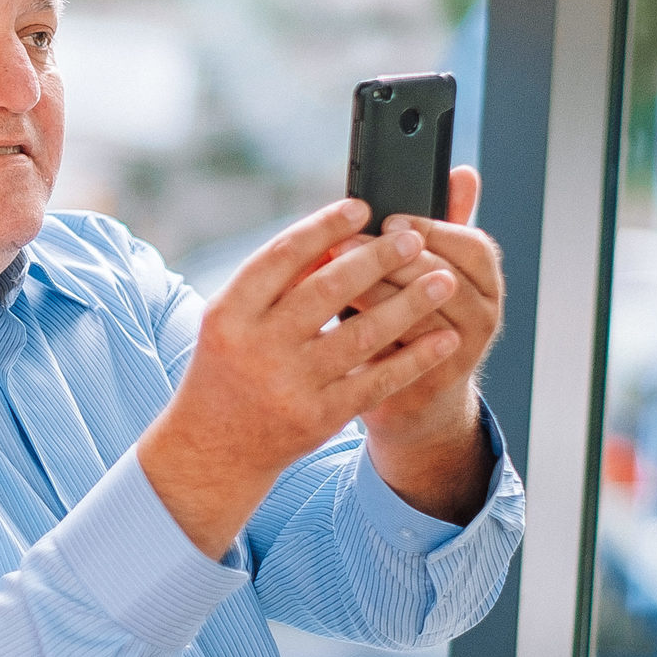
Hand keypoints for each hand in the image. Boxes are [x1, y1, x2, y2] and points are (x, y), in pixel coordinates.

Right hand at [138, 197, 464, 556]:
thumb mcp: (233, 320)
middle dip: (377, 259)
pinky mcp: (320, 417)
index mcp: (230, 313)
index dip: (324, 227)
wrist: (214, 448)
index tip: (360, 209)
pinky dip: (414, 358)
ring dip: (409, 304)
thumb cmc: (228, 368)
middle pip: (327, 289)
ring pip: (362, 335)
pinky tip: (442, 337)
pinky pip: (377, 380)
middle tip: (413, 238)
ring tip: (443, 280)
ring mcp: (290, 385)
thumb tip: (336, 239)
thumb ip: (277, 282)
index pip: (282, 256)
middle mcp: (258, 347)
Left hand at [342, 168, 502, 521]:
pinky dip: (366, 334)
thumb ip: (441, 223)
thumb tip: (461, 171)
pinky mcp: (432, 383)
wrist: (417, 397)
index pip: (471, 244)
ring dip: (372, 294)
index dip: (429, 229)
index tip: (386, 221)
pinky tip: (335, 321)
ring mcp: (463, 351)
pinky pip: (398, 356)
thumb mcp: (428, 268)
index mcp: (486, 278)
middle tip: (342, 244)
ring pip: (418, 316)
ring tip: (332, 280)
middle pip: (441, 277)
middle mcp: (485, 313)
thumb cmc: (414, 318)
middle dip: (388, 259)